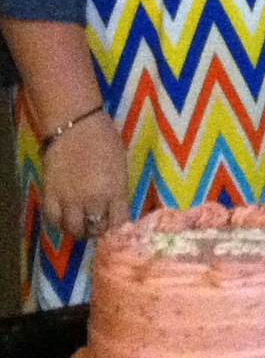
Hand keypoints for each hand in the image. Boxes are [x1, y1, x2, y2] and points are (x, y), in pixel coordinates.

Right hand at [41, 113, 128, 238]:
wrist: (76, 127)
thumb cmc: (105, 141)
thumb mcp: (121, 167)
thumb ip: (118, 192)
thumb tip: (116, 210)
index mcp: (115, 191)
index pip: (119, 224)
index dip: (118, 229)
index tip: (117, 226)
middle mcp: (93, 200)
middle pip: (96, 229)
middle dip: (99, 229)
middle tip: (98, 223)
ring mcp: (69, 200)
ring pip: (74, 230)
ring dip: (79, 229)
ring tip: (82, 222)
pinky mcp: (50, 196)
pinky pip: (54, 222)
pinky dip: (60, 224)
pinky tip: (65, 218)